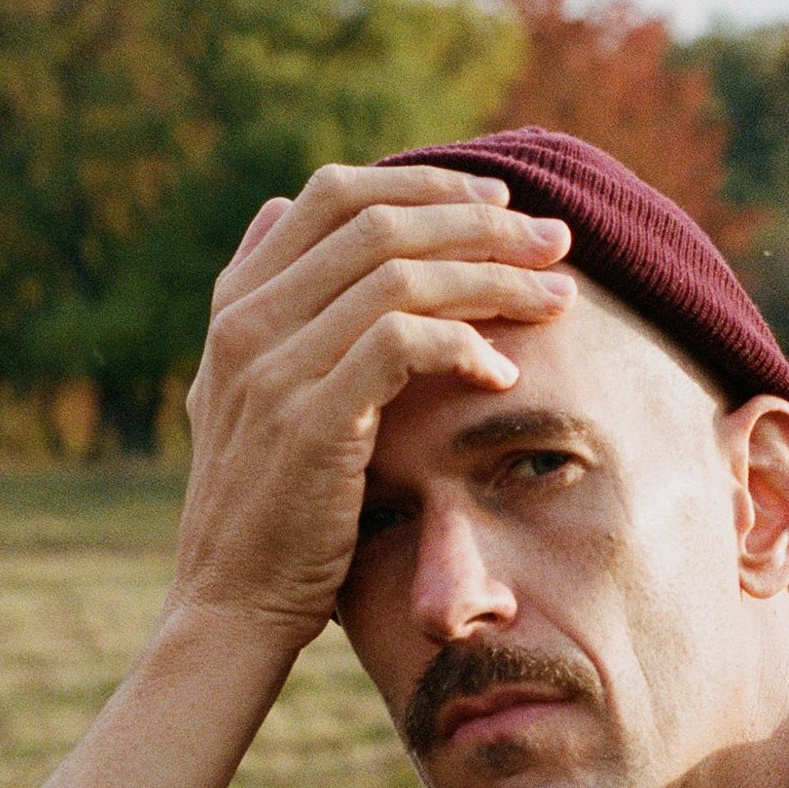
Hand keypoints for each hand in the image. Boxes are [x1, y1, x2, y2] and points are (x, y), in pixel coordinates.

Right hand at [163, 163, 574, 655]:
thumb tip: (279, 207)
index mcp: (238, 302)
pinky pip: (405, 345)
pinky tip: (504, 373)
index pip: (336, 194)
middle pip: (380, 225)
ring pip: (403, 278)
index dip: (425, 184)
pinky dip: (465, 345)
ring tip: (556, 300)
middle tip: (555, 242)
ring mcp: (273, 367)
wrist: (231, 603)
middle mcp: (248, 321)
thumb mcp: (241, 388)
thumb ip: (266, 301)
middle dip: (481, 225)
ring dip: (494, 280)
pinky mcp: (310, 418)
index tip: (499, 203)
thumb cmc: (265, 504)